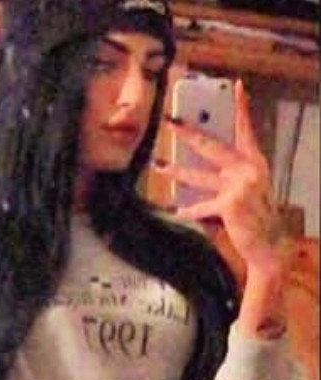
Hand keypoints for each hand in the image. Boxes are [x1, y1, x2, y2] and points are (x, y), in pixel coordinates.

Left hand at [160, 79, 285, 272]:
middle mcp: (249, 169)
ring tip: (160, 166)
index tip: (236, 86)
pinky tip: (178, 211)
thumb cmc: (254, 216)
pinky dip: (190, 210)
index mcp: (255, 161)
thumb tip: (199, 161)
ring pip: (200, 176)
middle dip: (189, 134)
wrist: (267, 244)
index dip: (241, 107)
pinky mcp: (231, 203)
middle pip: (212, 146)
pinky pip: (203, 205)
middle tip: (171, 123)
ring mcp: (240, 185)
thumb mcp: (247, 188)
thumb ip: (229, 173)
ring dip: (177, 171)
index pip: (246, 129)